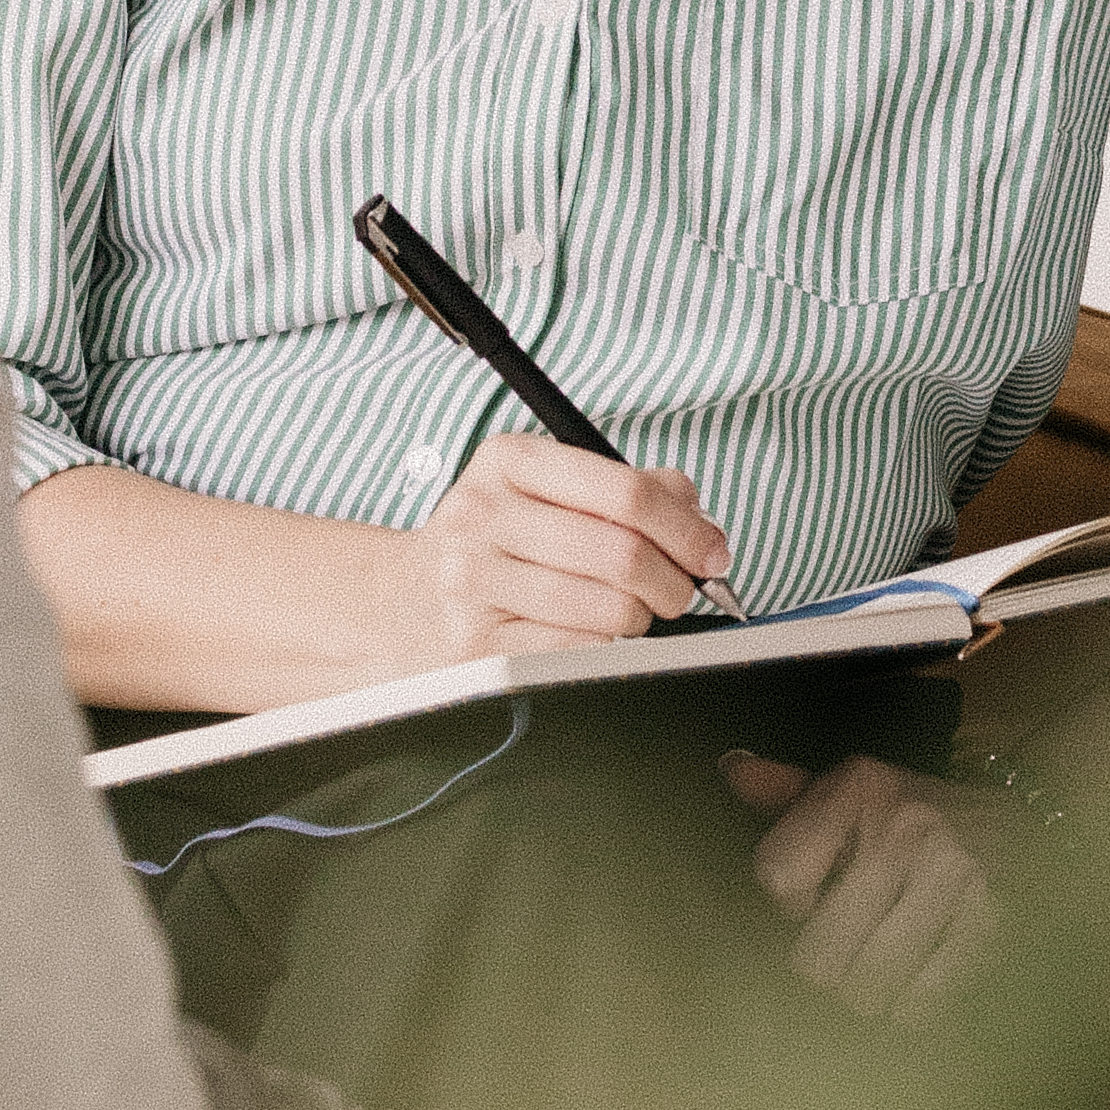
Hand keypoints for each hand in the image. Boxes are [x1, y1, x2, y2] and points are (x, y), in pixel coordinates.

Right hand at [395, 429, 730, 662]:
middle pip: (624, 553)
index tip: (712, 553)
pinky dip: (605, 646)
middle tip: (682, 591)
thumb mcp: (542, 490)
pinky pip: (578, 650)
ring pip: (608, 608)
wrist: (397, 603)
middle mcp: (484, 513)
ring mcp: (474, 581)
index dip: (686, 528)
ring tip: (633, 612)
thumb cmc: (490, 543)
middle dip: (674, 581)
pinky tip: (592, 632)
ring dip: (642, 618)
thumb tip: (698, 516)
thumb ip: (625, 489)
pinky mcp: (475, 644)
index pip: (626, 491)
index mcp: (509, 460)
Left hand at [721, 750, 1001, 1022]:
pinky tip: (919, 978)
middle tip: (847, 949)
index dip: (789, 905)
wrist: (1027, 825)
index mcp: (858, 789)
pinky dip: (910, 1007)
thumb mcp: (856, 788)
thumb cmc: (918, 815)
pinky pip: (920, 1005)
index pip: (776, 876)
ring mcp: (950, 880)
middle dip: (826, 965)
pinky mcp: (988, 927)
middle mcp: (902, 830)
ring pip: (865, 991)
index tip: (813, 898)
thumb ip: (788, 790)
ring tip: (880, 966)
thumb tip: (732, 771)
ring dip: (867, 993)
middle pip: (817, 957)